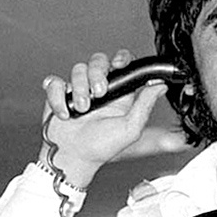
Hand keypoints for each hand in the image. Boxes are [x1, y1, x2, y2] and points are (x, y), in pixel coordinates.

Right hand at [39, 49, 168, 187]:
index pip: (122, 64)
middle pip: (98, 61)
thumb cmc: (102, 147)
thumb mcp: (130, 128)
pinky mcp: (59, 94)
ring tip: (81, 110)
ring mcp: (77, 90)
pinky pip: (55, 82)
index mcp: (118, 94)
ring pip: (78, 70)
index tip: (119, 64)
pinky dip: (58, 98)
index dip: (121, 58)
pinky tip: (65, 113)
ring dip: (79, 90)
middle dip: (97, 74)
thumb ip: (145, 105)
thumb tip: (161, 85)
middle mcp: (98, 88)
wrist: (74, 158)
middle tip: (98, 93)